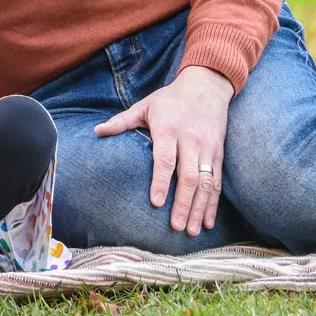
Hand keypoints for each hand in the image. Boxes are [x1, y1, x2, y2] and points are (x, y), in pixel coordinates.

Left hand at [94, 64, 233, 236]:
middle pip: (188, 176)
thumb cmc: (170, 99)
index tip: (156, 203)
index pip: (165, 159)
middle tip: (175, 227)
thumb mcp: (145, 105)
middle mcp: (190, 140)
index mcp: (169, 129)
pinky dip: (213, 203)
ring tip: (191, 231)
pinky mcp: (218, 153)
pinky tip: (207, 222)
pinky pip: (217, 182)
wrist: (207, 85)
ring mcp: (207, 148)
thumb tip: (97, 131)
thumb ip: (122, 121)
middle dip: (182, 203)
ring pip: (205, 183)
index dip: (161, 181)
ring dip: (198, 208)